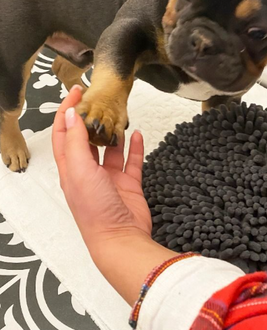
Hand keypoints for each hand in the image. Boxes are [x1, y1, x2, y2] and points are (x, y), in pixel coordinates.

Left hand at [52, 85, 151, 253]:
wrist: (120, 237)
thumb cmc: (95, 209)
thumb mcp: (79, 170)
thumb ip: (75, 141)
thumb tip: (71, 114)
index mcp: (70, 168)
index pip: (64, 133)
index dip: (67, 111)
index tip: (76, 91)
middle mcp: (88, 172)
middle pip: (87, 139)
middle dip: (91, 118)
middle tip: (99, 99)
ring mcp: (109, 178)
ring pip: (110, 148)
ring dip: (113, 132)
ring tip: (119, 116)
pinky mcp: (128, 184)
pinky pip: (132, 161)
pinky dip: (135, 148)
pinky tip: (138, 135)